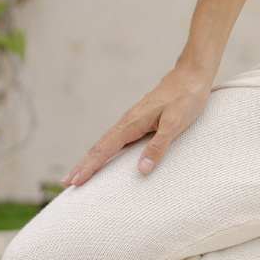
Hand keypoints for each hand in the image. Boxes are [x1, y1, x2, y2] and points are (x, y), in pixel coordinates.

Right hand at [59, 64, 215, 186]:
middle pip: (100, 147)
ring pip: (106, 143)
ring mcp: (132, 121)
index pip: (105, 149)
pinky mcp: (140, 121)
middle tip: (68, 183)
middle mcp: (127, 122)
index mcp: (132, 123)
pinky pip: (117, 140)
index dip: (90, 166)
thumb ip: (159, 146)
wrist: (192, 75)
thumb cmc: (186, 98)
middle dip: (83, 165)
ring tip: (80, 174)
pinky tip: (106, 157)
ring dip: (92, 159)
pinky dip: (106, 151)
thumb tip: (142, 170)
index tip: (75, 181)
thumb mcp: (176, 123)